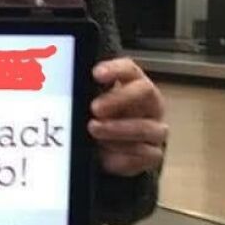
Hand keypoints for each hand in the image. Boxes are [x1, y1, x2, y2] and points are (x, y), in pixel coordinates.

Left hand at [87, 58, 166, 176]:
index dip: (115, 70)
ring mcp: (156, 129)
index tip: (96, 74)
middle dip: (118, 98)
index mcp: (136, 84)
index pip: (130, 69)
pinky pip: (144, 153)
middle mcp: (151, 104)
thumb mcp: (95, 103)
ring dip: (117, 129)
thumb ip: (89, 94)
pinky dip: (122, 154)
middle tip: (95, 108)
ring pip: (145, 127)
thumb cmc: (104, 120)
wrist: (114, 152)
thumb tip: (68, 89)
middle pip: (144, 91)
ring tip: (94, 130)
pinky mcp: (154, 154)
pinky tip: (106, 153)